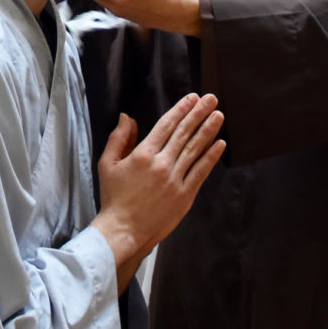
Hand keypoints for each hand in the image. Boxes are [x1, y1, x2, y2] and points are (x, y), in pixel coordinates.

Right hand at [91, 93, 224, 289]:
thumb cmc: (114, 198)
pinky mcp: (184, 195)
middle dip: (199, 113)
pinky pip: (200, 172)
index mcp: (142, 154)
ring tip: (219, 115)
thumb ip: (118, 138)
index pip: (166, 126)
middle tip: (211, 99)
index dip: (181, 110)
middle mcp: (161, 164)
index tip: (193, 98)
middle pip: (184, 133)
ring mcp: (175, 180)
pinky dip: (211, 157)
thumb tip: (127, 117)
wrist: (123, 230)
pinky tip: (220, 144)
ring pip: (195, 149)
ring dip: (208, 130)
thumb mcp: (107, 164)